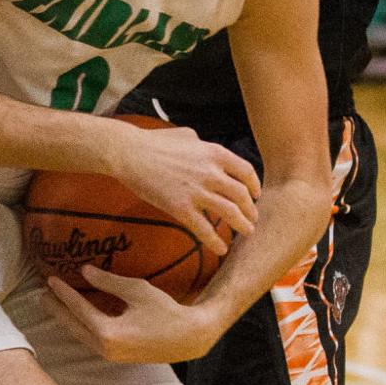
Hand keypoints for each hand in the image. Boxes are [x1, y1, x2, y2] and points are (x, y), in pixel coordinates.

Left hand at [48, 266, 220, 364]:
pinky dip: (80, 327)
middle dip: (56, 310)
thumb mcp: (137, 291)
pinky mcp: (117, 357)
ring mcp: (110, 355)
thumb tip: (84, 271)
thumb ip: (108, 282)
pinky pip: (90, 340)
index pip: (78, 309)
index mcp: (107, 333)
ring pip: (80, 336)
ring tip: (54, 305)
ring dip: (66, 319)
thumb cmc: (166, 312)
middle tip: (41, 295)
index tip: (50, 279)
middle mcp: (104, 348)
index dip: (63, 293)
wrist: (189, 338)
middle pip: (72, 326)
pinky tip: (76, 318)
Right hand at [110, 121, 258, 254]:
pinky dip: (216, 242)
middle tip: (252, 219)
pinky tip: (221, 249)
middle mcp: (211, 172)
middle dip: (250, 210)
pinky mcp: (181, 207)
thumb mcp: (187, 135)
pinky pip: (204, 229)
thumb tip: (205, 149)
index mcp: (214, 153)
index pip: (246, 171)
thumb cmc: (154, 142)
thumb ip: (202, 144)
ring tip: (247, 232)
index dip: (254, 185)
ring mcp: (197, 191)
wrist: (129, 153)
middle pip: (242, 195)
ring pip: (230, 213)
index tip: (255, 195)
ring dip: (242, 225)